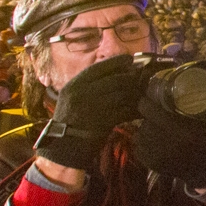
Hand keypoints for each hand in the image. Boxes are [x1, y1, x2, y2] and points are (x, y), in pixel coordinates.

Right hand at [33, 54, 143, 170]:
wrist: (65, 145)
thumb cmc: (71, 118)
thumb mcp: (72, 95)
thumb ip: (90, 82)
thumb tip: (116, 68)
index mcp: (74, 85)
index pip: (99, 67)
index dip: (117, 62)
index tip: (129, 59)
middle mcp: (82, 94)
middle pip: (115, 80)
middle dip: (131, 79)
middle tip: (139, 79)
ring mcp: (93, 108)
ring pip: (122, 95)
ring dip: (135, 94)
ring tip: (140, 93)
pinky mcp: (104, 122)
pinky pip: (125, 111)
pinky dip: (134, 110)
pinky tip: (139, 109)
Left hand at [134, 85, 205, 186]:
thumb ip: (198, 104)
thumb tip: (193, 82)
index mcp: (179, 130)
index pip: (149, 110)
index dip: (146, 102)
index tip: (148, 98)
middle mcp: (164, 142)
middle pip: (145, 122)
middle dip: (150, 118)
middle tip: (158, 117)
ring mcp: (155, 155)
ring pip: (139, 134)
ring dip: (146, 130)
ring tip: (158, 131)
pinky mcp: (149, 164)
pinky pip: (138, 147)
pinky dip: (144, 143)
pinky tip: (156, 143)